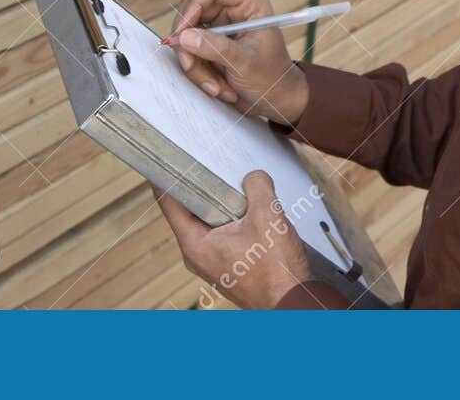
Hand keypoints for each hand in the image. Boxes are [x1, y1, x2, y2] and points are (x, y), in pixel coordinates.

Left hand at [154, 170, 312, 308]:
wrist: (292, 302)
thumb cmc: (276, 273)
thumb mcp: (268, 217)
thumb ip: (257, 187)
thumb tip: (253, 177)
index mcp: (195, 245)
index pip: (169, 203)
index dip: (167, 177)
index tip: (167, 158)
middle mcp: (197, 255)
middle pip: (189, 210)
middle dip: (201, 187)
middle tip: (209, 164)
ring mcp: (211, 261)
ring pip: (208, 221)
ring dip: (221, 203)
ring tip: (236, 186)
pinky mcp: (226, 264)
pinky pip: (222, 233)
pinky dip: (231, 218)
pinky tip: (249, 209)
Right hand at [171, 0, 308, 125]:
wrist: (276, 101)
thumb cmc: (272, 78)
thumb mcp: (244, 62)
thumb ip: (215, 48)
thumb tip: (185, 37)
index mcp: (249, 4)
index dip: (194, 5)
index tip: (182, 30)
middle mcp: (232, 12)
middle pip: (193, 12)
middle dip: (190, 44)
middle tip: (190, 65)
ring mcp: (220, 29)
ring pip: (188, 37)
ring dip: (197, 65)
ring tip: (217, 86)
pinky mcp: (212, 47)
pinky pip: (191, 53)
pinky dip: (200, 73)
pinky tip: (220, 87)